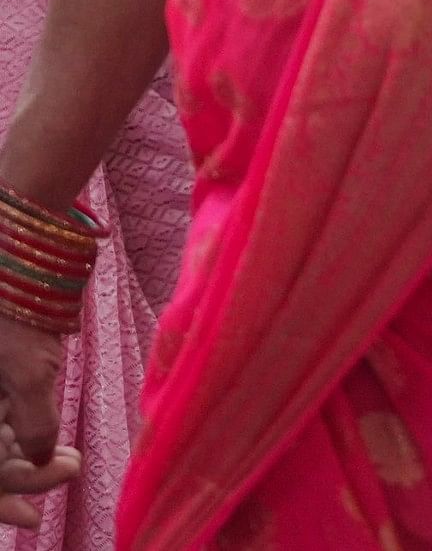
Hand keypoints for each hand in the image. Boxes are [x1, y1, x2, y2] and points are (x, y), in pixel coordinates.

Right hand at [0, 312, 78, 524]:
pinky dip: (29, 446)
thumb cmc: (17, 315)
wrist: (20, 267)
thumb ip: (34, 423)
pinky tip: (60, 454)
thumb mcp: (28, 373)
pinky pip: (4, 432)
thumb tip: (41, 459)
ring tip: (71, 462)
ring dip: (30, 465)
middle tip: (68, 470)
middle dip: (22, 478)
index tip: (32, 517)